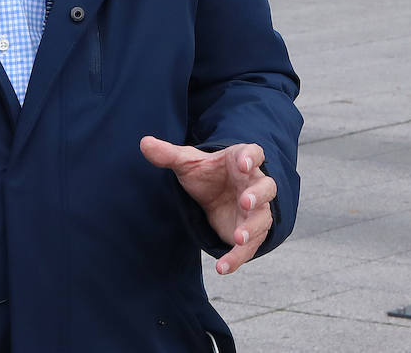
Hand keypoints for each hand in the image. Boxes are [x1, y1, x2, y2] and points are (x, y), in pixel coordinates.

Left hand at [140, 136, 275, 275]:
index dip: (250, 158)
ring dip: (252, 228)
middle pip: (266, 187)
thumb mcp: (186, 163)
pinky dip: (237, 257)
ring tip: (237, 238)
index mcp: (240, 160)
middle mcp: (254, 184)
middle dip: (257, 195)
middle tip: (246, 202)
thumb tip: (144, 143)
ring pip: (262, 218)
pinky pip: (249, 246)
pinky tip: (223, 268)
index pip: (253, 154)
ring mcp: (256, 209)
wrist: (213, 194)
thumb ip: (168, 154)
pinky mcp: (251, 231)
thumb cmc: (205, 173)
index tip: (243, 163)